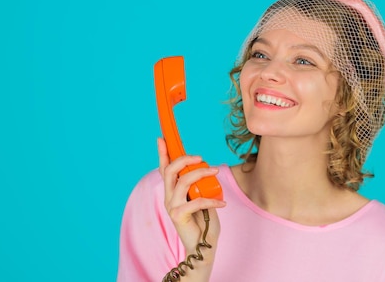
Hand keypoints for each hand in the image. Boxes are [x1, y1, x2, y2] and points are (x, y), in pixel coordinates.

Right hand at [158, 138, 225, 258]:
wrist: (202, 247)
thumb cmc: (203, 220)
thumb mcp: (200, 197)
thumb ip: (198, 185)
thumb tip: (205, 169)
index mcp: (172, 191)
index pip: (164, 169)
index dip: (162, 153)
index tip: (162, 138)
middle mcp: (168, 197)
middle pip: (171, 171)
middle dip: (185, 159)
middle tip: (201, 158)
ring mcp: (172, 207)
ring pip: (183, 181)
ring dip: (201, 173)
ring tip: (215, 172)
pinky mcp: (179, 216)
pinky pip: (196, 201)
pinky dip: (212, 201)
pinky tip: (222, 204)